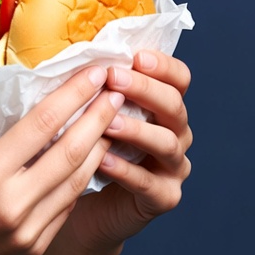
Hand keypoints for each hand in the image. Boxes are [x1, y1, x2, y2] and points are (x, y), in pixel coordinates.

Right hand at [0, 65, 124, 254]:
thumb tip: (16, 113)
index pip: (41, 125)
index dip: (72, 95)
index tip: (92, 74)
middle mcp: (12, 203)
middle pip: (69, 151)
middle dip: (98, 118)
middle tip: (116, 92)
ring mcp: (28, 230)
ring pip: (76, 181)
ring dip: (97, 148)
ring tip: (111, 121)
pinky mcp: (35, 248)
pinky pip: (66, 206)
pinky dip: (80, 179)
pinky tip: (88, 160)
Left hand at [62, 49, 192, 254]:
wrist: (83, 201)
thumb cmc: (83, 145)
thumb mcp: (88, 110)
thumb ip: (94, 85)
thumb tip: (76, 53)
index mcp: (162, 106)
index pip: (178, 79)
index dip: (163, 65)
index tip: (136, 56)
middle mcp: (175, 133)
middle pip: (175, 106)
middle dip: (145, 90)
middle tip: (115, 79)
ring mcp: (173, 167)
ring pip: (168, 143)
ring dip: (137, 129)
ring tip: (108, 123)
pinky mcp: (163, 198)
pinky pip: (150, 184)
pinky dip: (127, 170)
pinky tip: (104, 160)